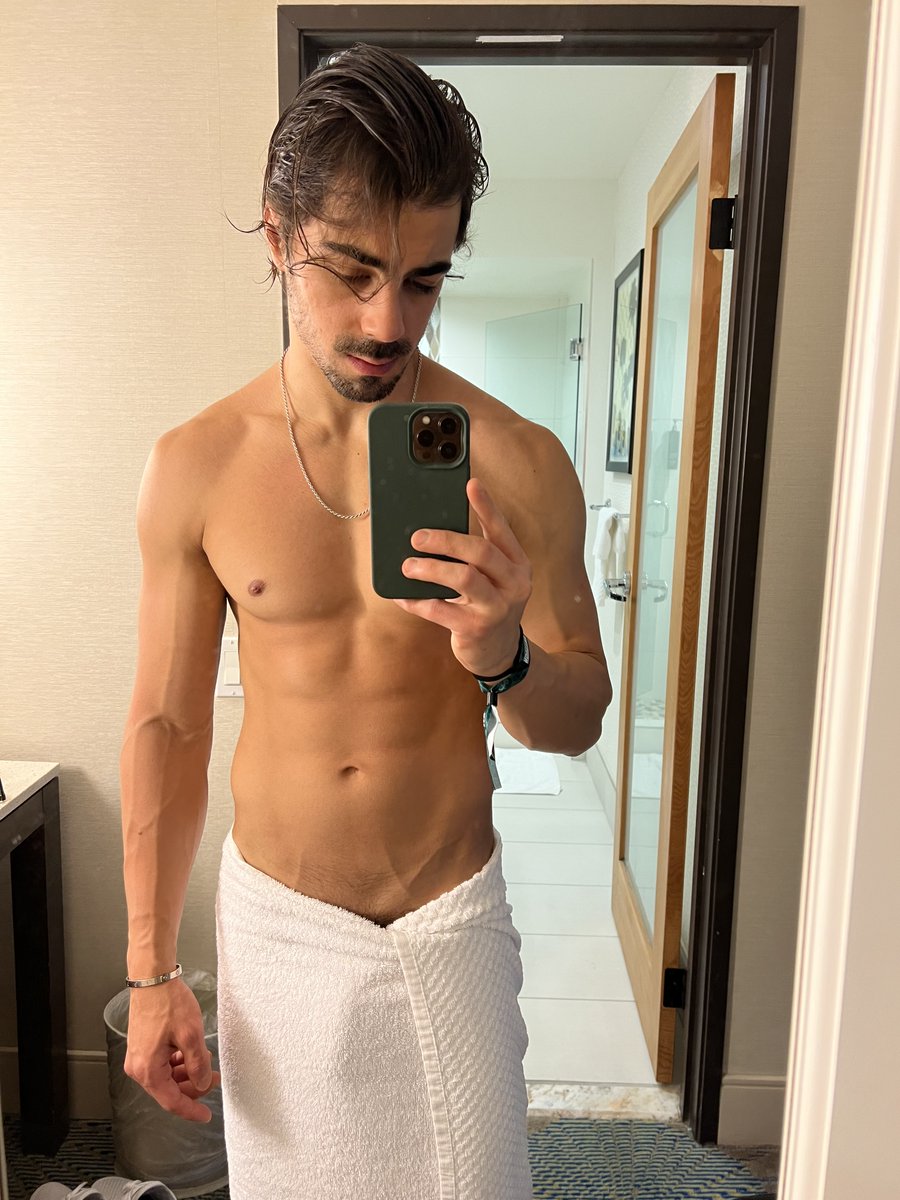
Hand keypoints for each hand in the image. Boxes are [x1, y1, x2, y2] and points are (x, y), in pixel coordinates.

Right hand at [124, 978, 220, 1122]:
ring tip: (207, 1065)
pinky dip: (178, 1064)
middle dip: (193, 1088)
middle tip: (215, 1079)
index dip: (191, 1110)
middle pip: (168, 1090)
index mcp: (148, 1070)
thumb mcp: (191, 1036)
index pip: (172, 1101)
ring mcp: (138, 1056)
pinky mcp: (142, 1046)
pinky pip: (161, 1064)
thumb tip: (203, 1084)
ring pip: (166, 1077)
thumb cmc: (168, 1003)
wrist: (153, 978)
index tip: (206, 1115)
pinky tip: (192, 1055)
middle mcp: (138, 1067)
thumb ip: (199, 1065)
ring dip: (186, 1075)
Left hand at [394, 477, 531, 675]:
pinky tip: (402, 597)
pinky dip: (418, 602)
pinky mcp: (476, 629)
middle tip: (417, 537)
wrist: (499, 653)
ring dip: (431, 569)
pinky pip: (441, 610)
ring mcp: (497, 608)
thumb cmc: (488, 605)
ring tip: (408, 566)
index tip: (470, 484)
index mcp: (517, 564)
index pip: (501, 530)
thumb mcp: (495, 578)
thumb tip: (437, 525)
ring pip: (464, 578)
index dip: (486, 506)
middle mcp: (513, 583)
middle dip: (446, 540)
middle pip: (480, 552)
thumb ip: (477, 554)